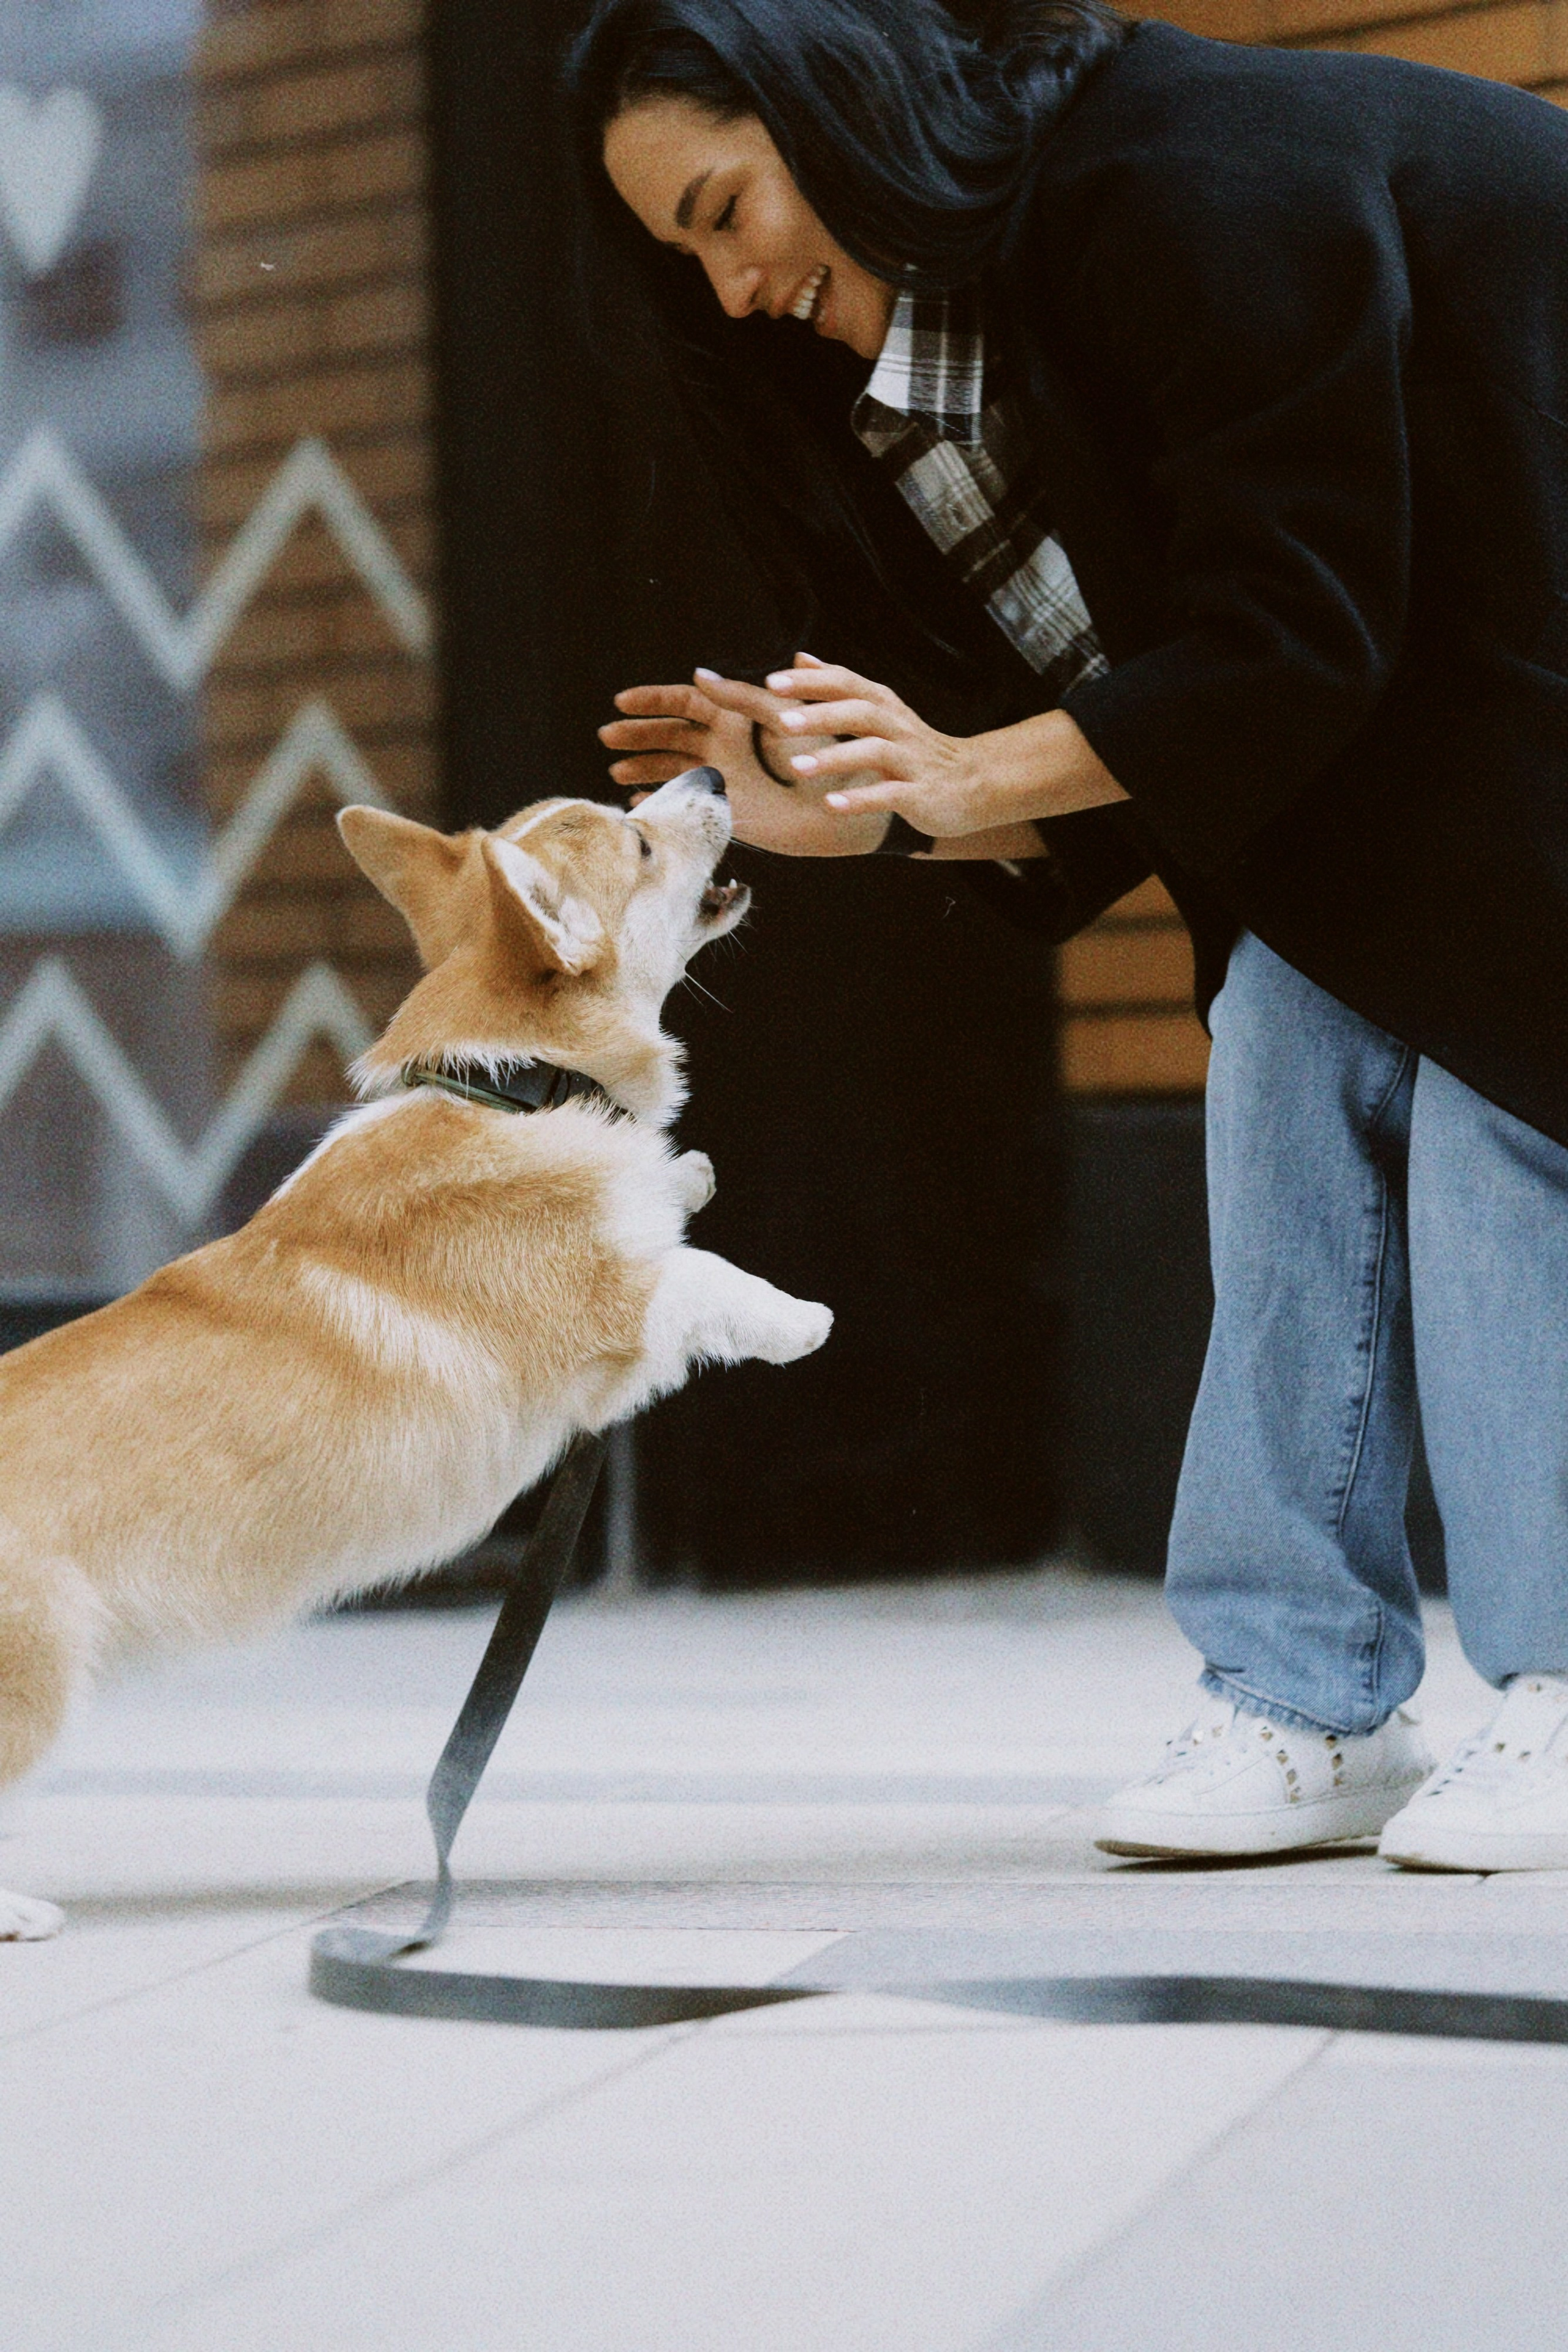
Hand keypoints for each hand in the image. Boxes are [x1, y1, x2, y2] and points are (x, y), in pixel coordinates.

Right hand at [599, 674, 888, 855]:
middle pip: (669, 734)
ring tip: (616, 774)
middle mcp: (724, 746)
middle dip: (637, 734)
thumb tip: (699, 675)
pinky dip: (661, 801)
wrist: (844, 803)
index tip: (622, 701)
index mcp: (735, 717)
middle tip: (607, 736)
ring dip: (642, 767)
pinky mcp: (727, 811)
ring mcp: (723, 778)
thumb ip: (744, 697)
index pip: (684, 702)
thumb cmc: (823, 753)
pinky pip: (685, 803)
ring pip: (671, 767)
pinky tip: (639, 802)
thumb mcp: (783, 715)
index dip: (653, 700)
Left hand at [742, 652, 991, 837]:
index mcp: (883, 705)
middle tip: (781, 721)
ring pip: (873, 751)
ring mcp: (910, 760)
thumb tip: (801, 658)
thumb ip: (840, 686)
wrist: (974, 782)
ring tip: (797, 767)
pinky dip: (860, 799)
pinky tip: (832, 804)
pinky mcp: (920, 794)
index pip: (846, 683)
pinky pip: (889, 794)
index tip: (773, 681)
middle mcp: (897, 727)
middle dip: (820, 715)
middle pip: (859, 711)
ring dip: (835, 758)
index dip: (811, 681)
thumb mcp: (879, 710)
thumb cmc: (916, 749)